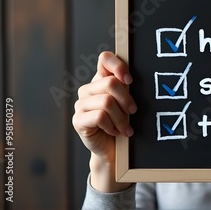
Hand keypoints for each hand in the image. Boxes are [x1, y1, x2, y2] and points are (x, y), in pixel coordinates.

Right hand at [72, 51, 136, 191]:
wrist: (115, 151)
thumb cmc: (123, 123)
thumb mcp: (127, 103)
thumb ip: (127, 88)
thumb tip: (133, 79)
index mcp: (101, 80)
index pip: (104, 59)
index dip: (118, 66)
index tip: (130, 80)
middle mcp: (88, 89)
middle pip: (110, 83)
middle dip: (126, 99)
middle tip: (133, 112)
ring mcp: (80, 104)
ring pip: (106, 102)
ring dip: (121, 118)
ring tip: (125, 128)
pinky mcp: (78, 120)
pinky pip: (100, 116)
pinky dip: (112, 126)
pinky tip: (114, 132)